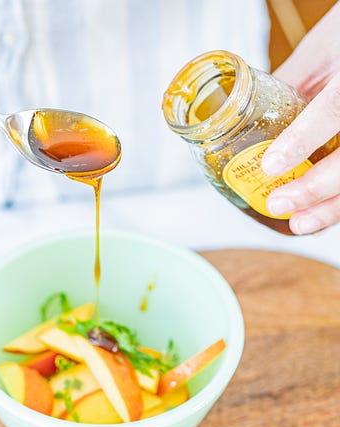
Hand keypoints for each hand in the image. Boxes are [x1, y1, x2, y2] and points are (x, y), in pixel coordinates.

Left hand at [262, 3, 339, 233]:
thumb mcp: (321, 50)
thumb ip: (291, 85)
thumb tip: (246, 117)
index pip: (334, 109)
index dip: (303, 140)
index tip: (272, 165)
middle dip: (317, 187)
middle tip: (279, 205)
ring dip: (333, 206)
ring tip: (300, 224)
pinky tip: (321, 217)